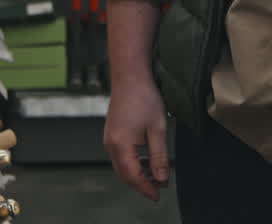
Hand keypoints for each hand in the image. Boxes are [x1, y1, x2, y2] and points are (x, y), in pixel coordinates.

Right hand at [103, 74, 170, 200]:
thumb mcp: (157, 128)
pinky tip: (146, 160)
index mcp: (121, 145)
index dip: (146, 188)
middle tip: (158, 188)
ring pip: (122, 165)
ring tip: (156, 175)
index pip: (133, 176)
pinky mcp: (112, 133)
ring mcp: (109, 138)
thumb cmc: (143, 97)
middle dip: (141, 183)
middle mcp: (111, 144)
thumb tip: (161, 177)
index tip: (157, 195)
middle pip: (125, 174)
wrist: (129, 77)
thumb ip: (159, 156)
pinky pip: (120, 155)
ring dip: (137, 173)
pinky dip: (133, 162)